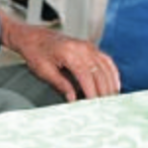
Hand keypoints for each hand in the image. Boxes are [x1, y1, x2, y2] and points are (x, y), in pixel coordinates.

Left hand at [5, 21, 119, 100]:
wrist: (32, 37)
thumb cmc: (35, 52)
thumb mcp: (43, 71)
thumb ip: (60, 85)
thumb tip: (73, 100)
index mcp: (69, 52)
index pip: (86, 77)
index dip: (92, 94)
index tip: (94, 109)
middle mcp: (81, 47)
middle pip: (99, 73)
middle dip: (103, 93)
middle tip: (105, 110)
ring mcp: (87, 46)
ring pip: (106, 68)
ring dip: (110, 85)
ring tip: (110, 102)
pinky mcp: (89, 47)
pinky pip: (106, 61)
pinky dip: (112, 74)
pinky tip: (114, 86)